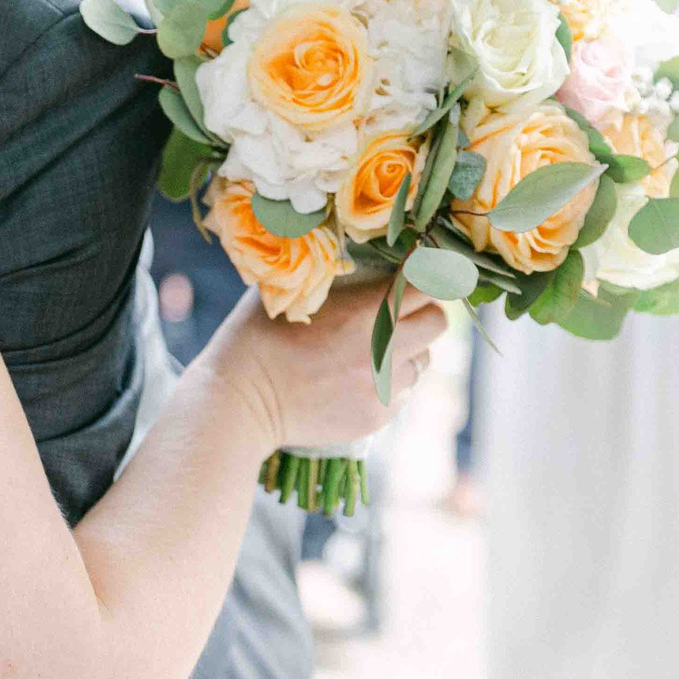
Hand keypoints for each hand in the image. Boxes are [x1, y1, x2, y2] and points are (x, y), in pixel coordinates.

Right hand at [199, 280, 446, 453]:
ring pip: (421, 363)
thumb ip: (329, 279)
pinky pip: (399, 396)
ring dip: (404, 354)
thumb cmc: (255, 337)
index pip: (424, 284)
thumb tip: (353, 261)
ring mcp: (383, 386)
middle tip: (399, 314)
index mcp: (367, 310)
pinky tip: (351, 382)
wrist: (241, 401)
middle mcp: (385, 348)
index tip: (414, 273)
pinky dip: (385, 386)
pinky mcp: (375, 417)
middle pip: (437, 323)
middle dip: (423, 313)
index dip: (422, 276)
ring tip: (368, 354)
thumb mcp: (291, 294)